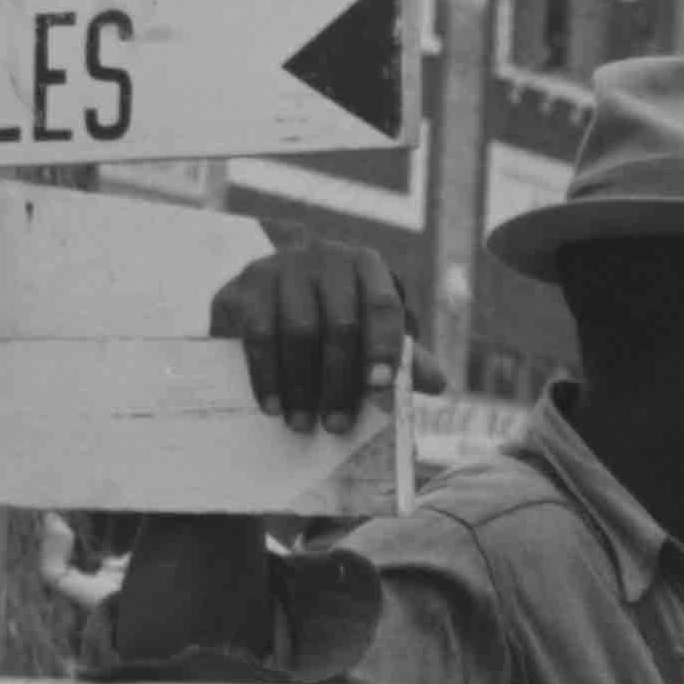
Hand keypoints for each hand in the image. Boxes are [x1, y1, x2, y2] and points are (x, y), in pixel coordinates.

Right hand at [210, 239, 410, 437]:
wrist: (267, 293)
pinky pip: (258, 336)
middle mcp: (326, 257)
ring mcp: (282, 267)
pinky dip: (267, 376)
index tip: (381, 387)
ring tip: (302, 424)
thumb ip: (401, 354)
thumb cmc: (330, 314)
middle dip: (340, 380)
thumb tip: (438, 382)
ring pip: (298, 331)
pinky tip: (272, 405)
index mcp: (366, 265)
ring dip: (301, 385)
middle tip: (336, 425)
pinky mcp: (246, 286)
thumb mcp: (367, 329)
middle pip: (340, 323)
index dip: (384, 346)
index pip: (382, 304)